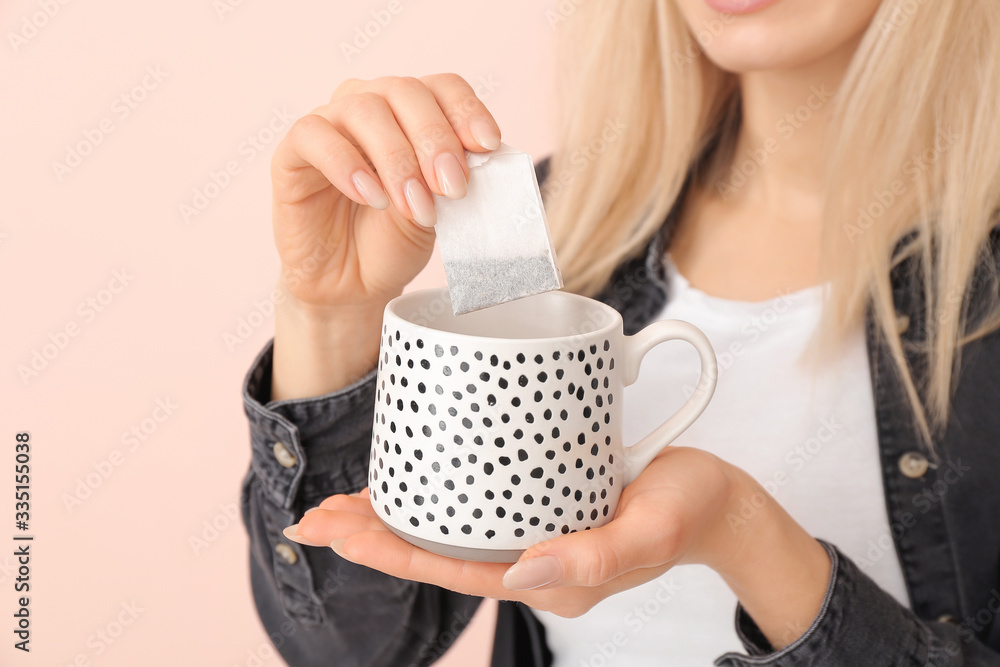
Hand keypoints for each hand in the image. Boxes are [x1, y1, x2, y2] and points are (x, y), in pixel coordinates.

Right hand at [268, 74, 501, 398]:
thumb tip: (478, 155)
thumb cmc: (394, 240)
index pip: (442, 86)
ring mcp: (330, 123)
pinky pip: (315, 136)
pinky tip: (372, 197)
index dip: (466, 110)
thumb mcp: (437, 209)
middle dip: (435, 140)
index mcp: (412, 111)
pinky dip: (348, 165)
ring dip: (397, 159)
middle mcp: (370, 104)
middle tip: (452, 188)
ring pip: (364, 109)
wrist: (352, 285)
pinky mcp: (293, 152)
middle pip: (405, 91)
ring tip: (415, 206)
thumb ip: (450, 176)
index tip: (487, 146)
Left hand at [284, 447, 830, 646]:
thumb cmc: (690, 513)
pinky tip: (413, 479)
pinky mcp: (544, 504)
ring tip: (340, 504)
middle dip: (372, 536)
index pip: (452, 567)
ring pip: (451, 529)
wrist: (721, 503)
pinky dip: (437, 492)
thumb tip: (522, 573)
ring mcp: (535, 533)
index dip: (390, 549)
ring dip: (395, 516)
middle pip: (438, 551)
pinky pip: (478, 505)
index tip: (337, 529)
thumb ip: (593, 556)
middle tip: (314, 518)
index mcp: (549, 576)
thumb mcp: (649, 531)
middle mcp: (532, 560)